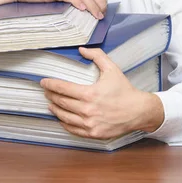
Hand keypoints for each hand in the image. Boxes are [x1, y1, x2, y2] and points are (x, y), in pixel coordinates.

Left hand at [40, 47, 164, 139]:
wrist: (138, 111)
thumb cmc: (124, 90)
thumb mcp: (112, 69)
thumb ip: (97, 56)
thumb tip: (82, 49)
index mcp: (90, 94)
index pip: (63, 88)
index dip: (50, 84)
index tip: (44, 82)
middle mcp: (87, 110)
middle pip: (61, 102)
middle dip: (51, 95)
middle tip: (46, 91)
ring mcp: (89, 124)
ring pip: (64, 117)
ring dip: (54, 109)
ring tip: (50, 103)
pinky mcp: (93, 133)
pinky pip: (73, 129)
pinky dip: (64, 123)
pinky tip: (61, 118)